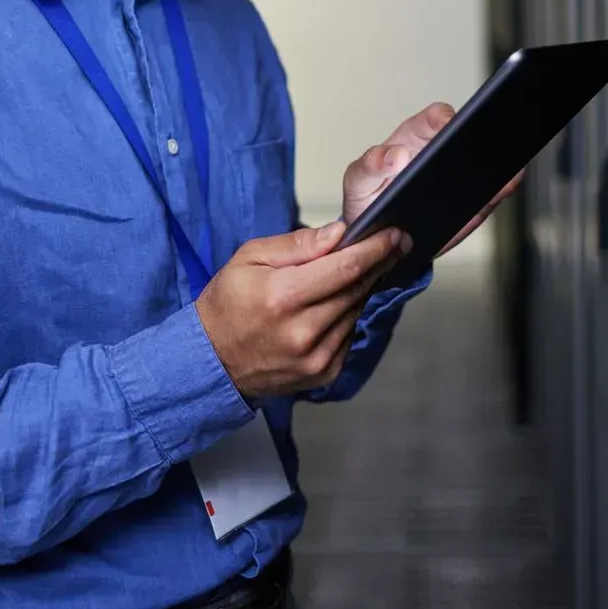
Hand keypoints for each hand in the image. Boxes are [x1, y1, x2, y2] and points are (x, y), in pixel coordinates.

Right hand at [196, 222, 411, 399]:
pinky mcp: (323, 374)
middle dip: (378, 264)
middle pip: (357, 289)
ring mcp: (316, 357)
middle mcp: (303, 331)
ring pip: (356, 312)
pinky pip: (349, 335)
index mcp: (283, 297)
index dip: (375, 249)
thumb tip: (339, 234)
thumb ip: (296, 245)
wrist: (212, 360)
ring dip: (363, 289)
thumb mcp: (249, 258)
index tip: (395, 234)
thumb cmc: (227, 303)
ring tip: (360, 271)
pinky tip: (337, 303)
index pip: (344, 268)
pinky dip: (349, 315)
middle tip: (393, 244)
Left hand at [341, 102, 526, 257]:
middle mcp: (441, 153)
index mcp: (415, 138)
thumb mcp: (359, 180)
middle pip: (469, 135)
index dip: (444, 118)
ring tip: (502, 172)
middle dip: (481, 136)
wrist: (379, 237)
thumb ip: (370, 165)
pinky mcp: (471, 203)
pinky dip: (502, 189)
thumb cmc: (369, 197)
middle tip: (483, 146)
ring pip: (487, 163)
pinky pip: (491, 194)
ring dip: (500, 163)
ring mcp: (459, 177)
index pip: (435, 118)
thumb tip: (397, 155)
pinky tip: (504, 188)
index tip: (446, 125)